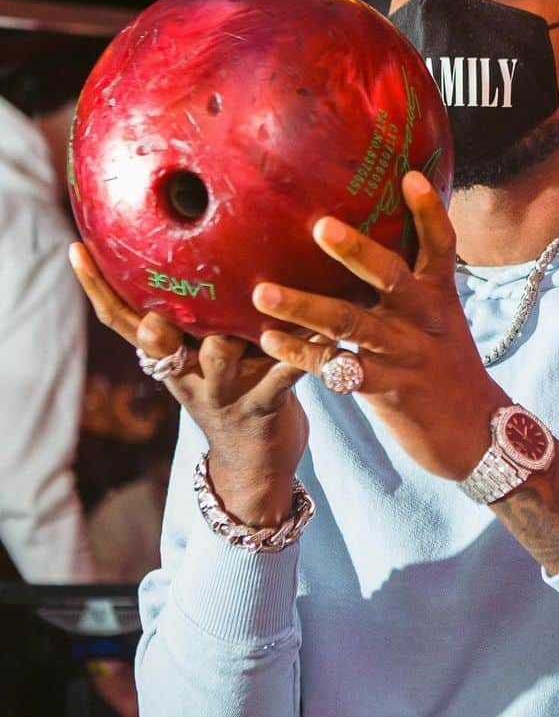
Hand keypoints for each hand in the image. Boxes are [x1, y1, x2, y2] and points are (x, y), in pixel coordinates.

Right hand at [69, 245, 308, 524]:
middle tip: (157, 303)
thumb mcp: (201, 361)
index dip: (97, 289)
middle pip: (160, 343)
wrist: (255, 469)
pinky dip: (303, 351)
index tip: (78, 249)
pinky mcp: (265, 407)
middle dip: (158, 321)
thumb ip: (196, 318)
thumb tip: (199, 247)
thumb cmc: (233, 394)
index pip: (121, 321)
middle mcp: (189, 376)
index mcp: (168, 359)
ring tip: (260, 296)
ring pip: (220, 356)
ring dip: (233, 330)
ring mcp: (226, 394)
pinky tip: (322, 329)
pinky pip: (284, 375)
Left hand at [254, 171, 506, 479]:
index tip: (409, 175)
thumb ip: (410, 290)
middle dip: (357, 253)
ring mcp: (406, 356)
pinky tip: (268, 340)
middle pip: (392, 279)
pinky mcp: (388, 390)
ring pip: (352, 326)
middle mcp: (424, 321)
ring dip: (305, 307)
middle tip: (319, 227)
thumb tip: (364, 249)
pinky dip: (300, 354)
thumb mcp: (441, 323)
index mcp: (440, 298)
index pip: (441, 246)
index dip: (429, 211)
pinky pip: (336, 368)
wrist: (476, 434)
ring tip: (263, 291)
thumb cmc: (446, 370)